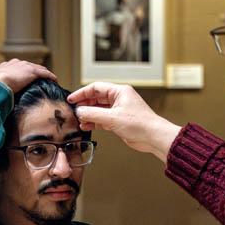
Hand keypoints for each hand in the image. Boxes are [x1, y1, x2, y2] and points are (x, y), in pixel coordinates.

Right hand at [0, 59, 56, 93]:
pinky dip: (50, 76)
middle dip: (34, 71)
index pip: (15, 68)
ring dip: (43, 73)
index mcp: (4, 67)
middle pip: (28, 66)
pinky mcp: (32, 71)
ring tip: (49, 79)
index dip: (21, 72)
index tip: (24, 78)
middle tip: (39, 78)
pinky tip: (54, 80)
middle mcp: (15, 64)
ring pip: (37, 68)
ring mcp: (24, 66)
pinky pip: (44, 73)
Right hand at [67, 82, 181, 162]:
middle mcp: (119, 99)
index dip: (82, 93)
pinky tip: (86, 126)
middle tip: (74, 110)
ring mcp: (119, 110)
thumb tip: (79, 112)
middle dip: (84, 105)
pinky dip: (94, 122)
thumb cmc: (140, 124)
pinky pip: (102, 119)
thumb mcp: (112, 118)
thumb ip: (93, 114)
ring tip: (79, 120)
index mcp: (119, 91)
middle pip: (96, 98)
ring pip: (98, 109)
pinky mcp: (119, 121)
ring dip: (88, 115)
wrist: (153, 137)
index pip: (96, 88)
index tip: (72, 99)